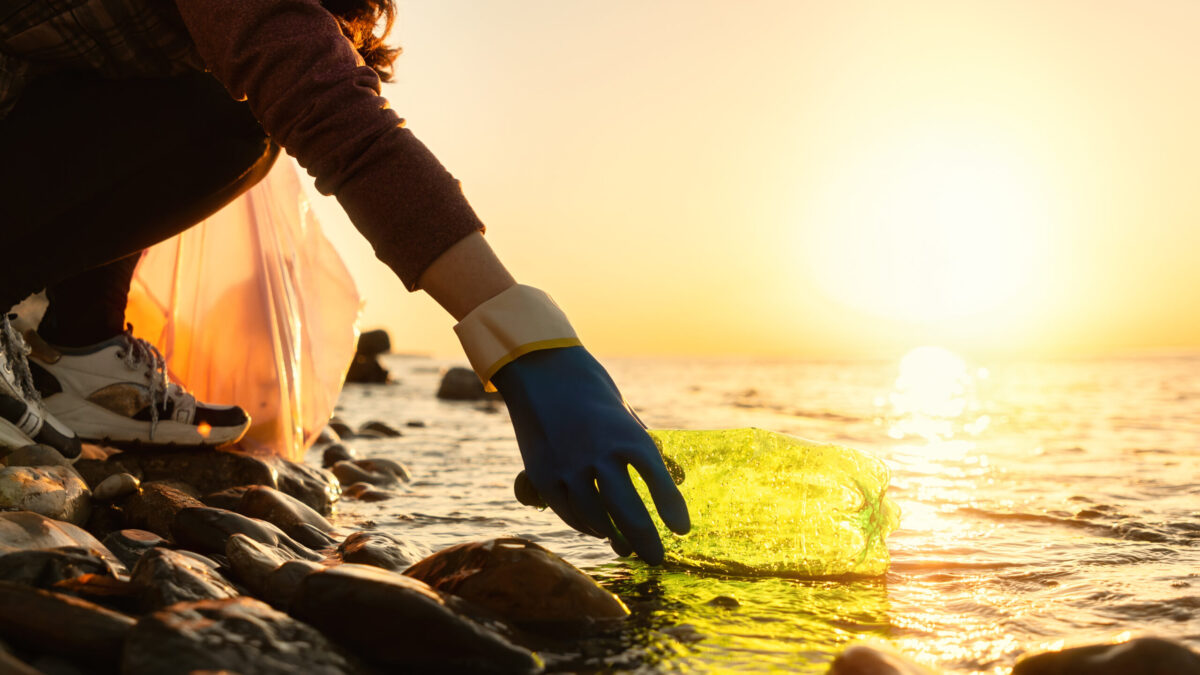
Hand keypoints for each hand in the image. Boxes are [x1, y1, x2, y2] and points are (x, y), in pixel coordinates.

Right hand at [491, 346, 689, 563]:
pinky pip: (569, 512)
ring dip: (614, 538)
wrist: (544, 373)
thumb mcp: (626, 418)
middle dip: (645, 539)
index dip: (671, 508)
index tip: (682, 530)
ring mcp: (568, 467)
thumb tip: (673, 479)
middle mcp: (599, 453)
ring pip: (596, 518)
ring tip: (627, 549)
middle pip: (627, 510)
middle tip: (657, 558)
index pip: (657, 479)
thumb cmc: (595, 396)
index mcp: (627, 435)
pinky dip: (586, 526)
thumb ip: (643, 451)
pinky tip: (599, 531)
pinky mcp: (543, 476)